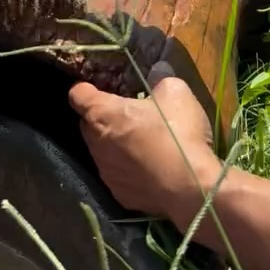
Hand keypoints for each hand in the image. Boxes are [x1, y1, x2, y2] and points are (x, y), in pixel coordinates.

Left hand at [69, 64, 220, 230]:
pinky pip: (117, 175)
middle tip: (128, 114)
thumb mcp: (174, 91)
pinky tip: (148, 169)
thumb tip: (156, 75)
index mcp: (102, 113)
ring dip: (114, 145)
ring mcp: (106, 172)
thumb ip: (159, 80)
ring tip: (141, 143)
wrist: (192, 189)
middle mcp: (96, 143)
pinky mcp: (119, 195)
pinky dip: (127, 169)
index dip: (87, 88)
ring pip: (101, 151)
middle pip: (88, 124)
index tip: (101, 87)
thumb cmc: (178, 133)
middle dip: (102, 118)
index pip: (77, 94)